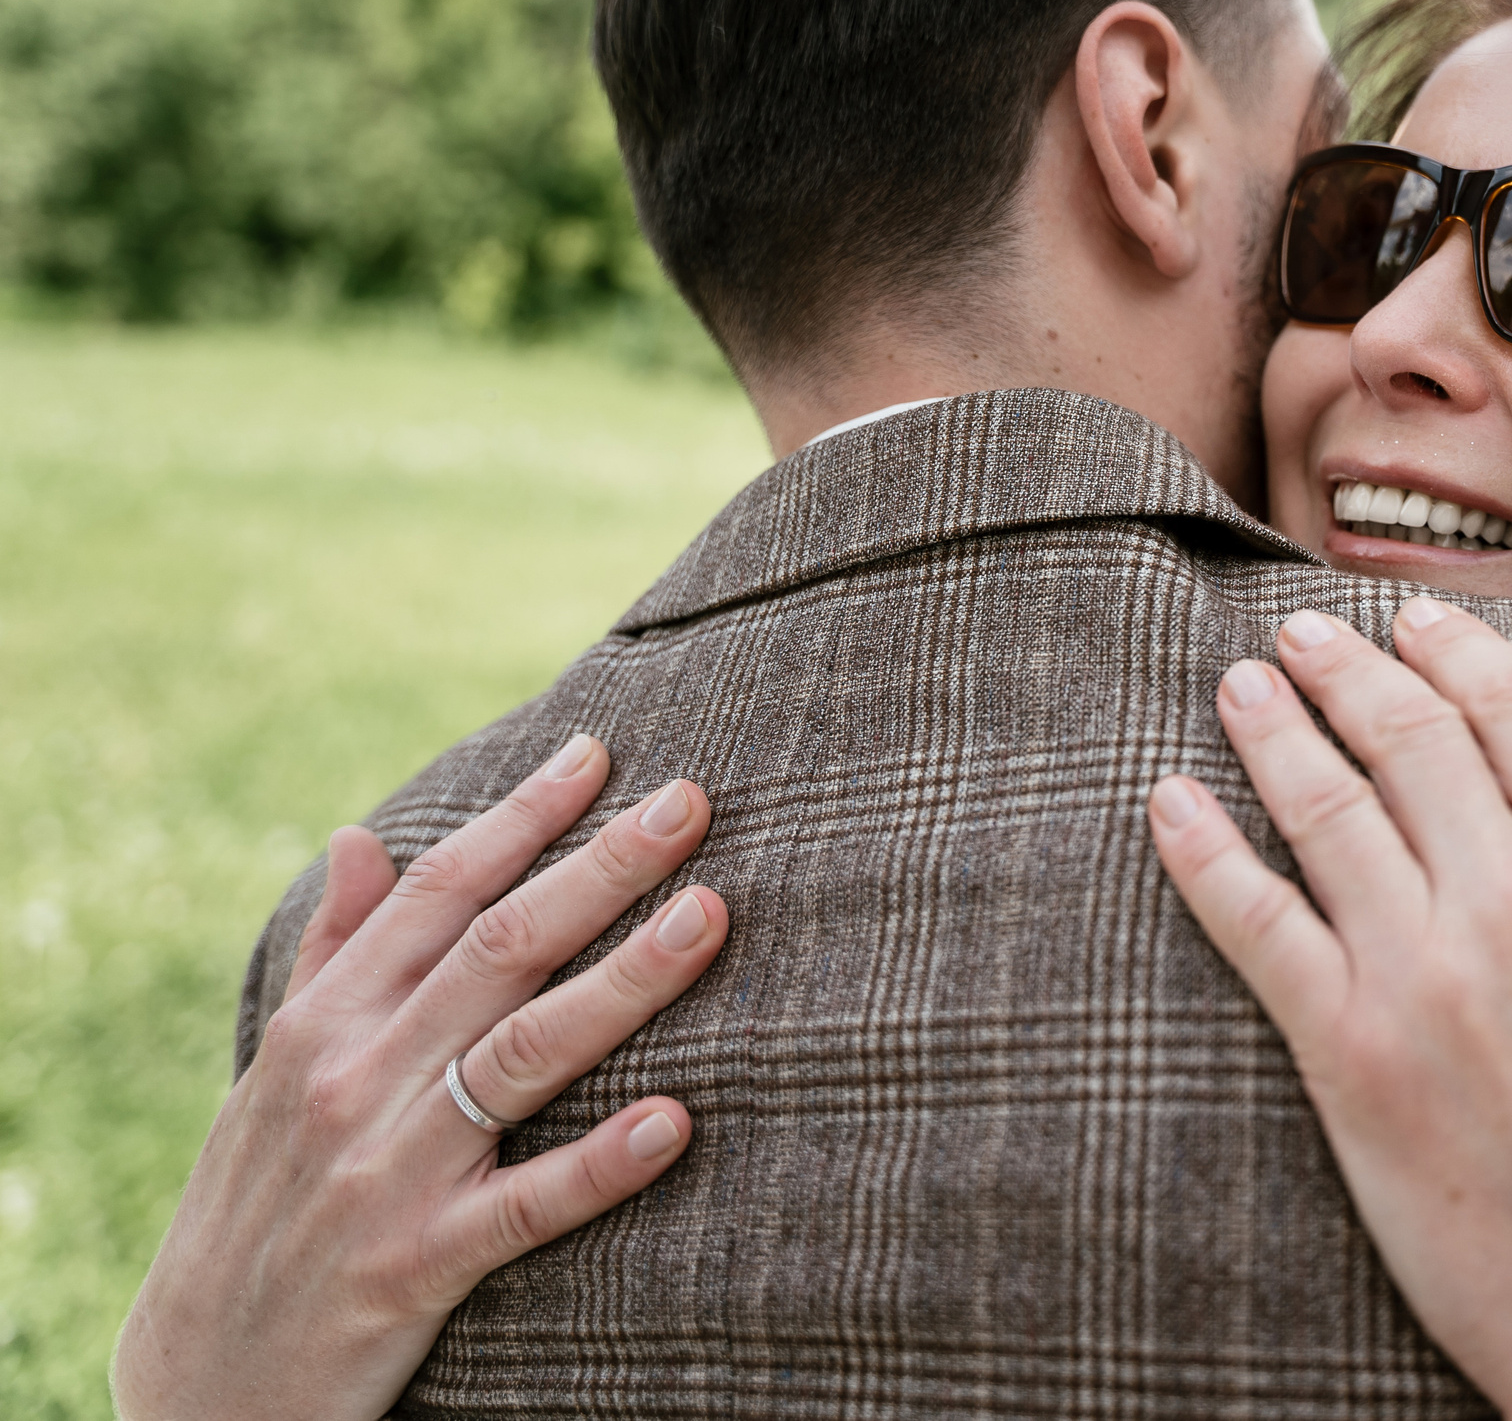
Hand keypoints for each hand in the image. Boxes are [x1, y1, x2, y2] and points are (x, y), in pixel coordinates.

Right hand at [112, 736, 731, 1420]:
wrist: (201, 1383)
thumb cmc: (258, 1204)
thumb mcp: (274, 1069)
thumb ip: (332, 954)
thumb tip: (359, 837)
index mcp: (327, 1022)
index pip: (440, 894)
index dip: (522, 818)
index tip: (599, 753)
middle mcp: (356, 1079)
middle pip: (499, 951)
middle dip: (600, 869)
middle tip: (691, 803)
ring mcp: (388, 1173)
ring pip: (524, 1055)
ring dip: (623, 982)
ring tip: (709, 917)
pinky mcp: (416, 1267)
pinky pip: (523, 1207)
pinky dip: (598, 1164)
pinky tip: (675, 1122)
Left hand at [1148, 598, 1511, 1420]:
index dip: (1457, 651)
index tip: (1415, 622)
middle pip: (1407, 740)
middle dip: (1345, 670)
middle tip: (1300, 634)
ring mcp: (1424, 974)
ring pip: (1324, 810)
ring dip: (1270, 731)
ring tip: (1236, 687)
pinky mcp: (1349, 1056)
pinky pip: (1256, 925)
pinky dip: (1202, 853)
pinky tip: (1167, 803)